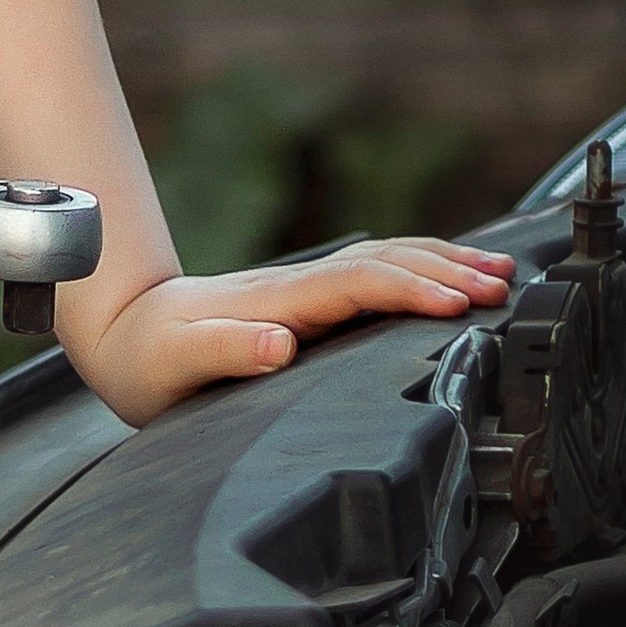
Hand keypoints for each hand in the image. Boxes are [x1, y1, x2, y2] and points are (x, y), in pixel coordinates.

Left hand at [70, 236, 516, 426]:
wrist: (119, 333)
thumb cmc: (145, 358)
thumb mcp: (173, 364)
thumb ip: (224, 351)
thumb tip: (278, 345)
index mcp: (276, 302)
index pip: (358, 284)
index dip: (410, 291)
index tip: (459, 305)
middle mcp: (296, 288)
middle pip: (385, 263)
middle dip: (448, 270)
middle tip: (506, 286)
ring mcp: (302, 291)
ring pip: (385, 261)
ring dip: (443, 263)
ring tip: (499, 274)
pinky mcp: (304, 302)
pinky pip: (374, 275)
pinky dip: (419, 270)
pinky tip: (446, 279)